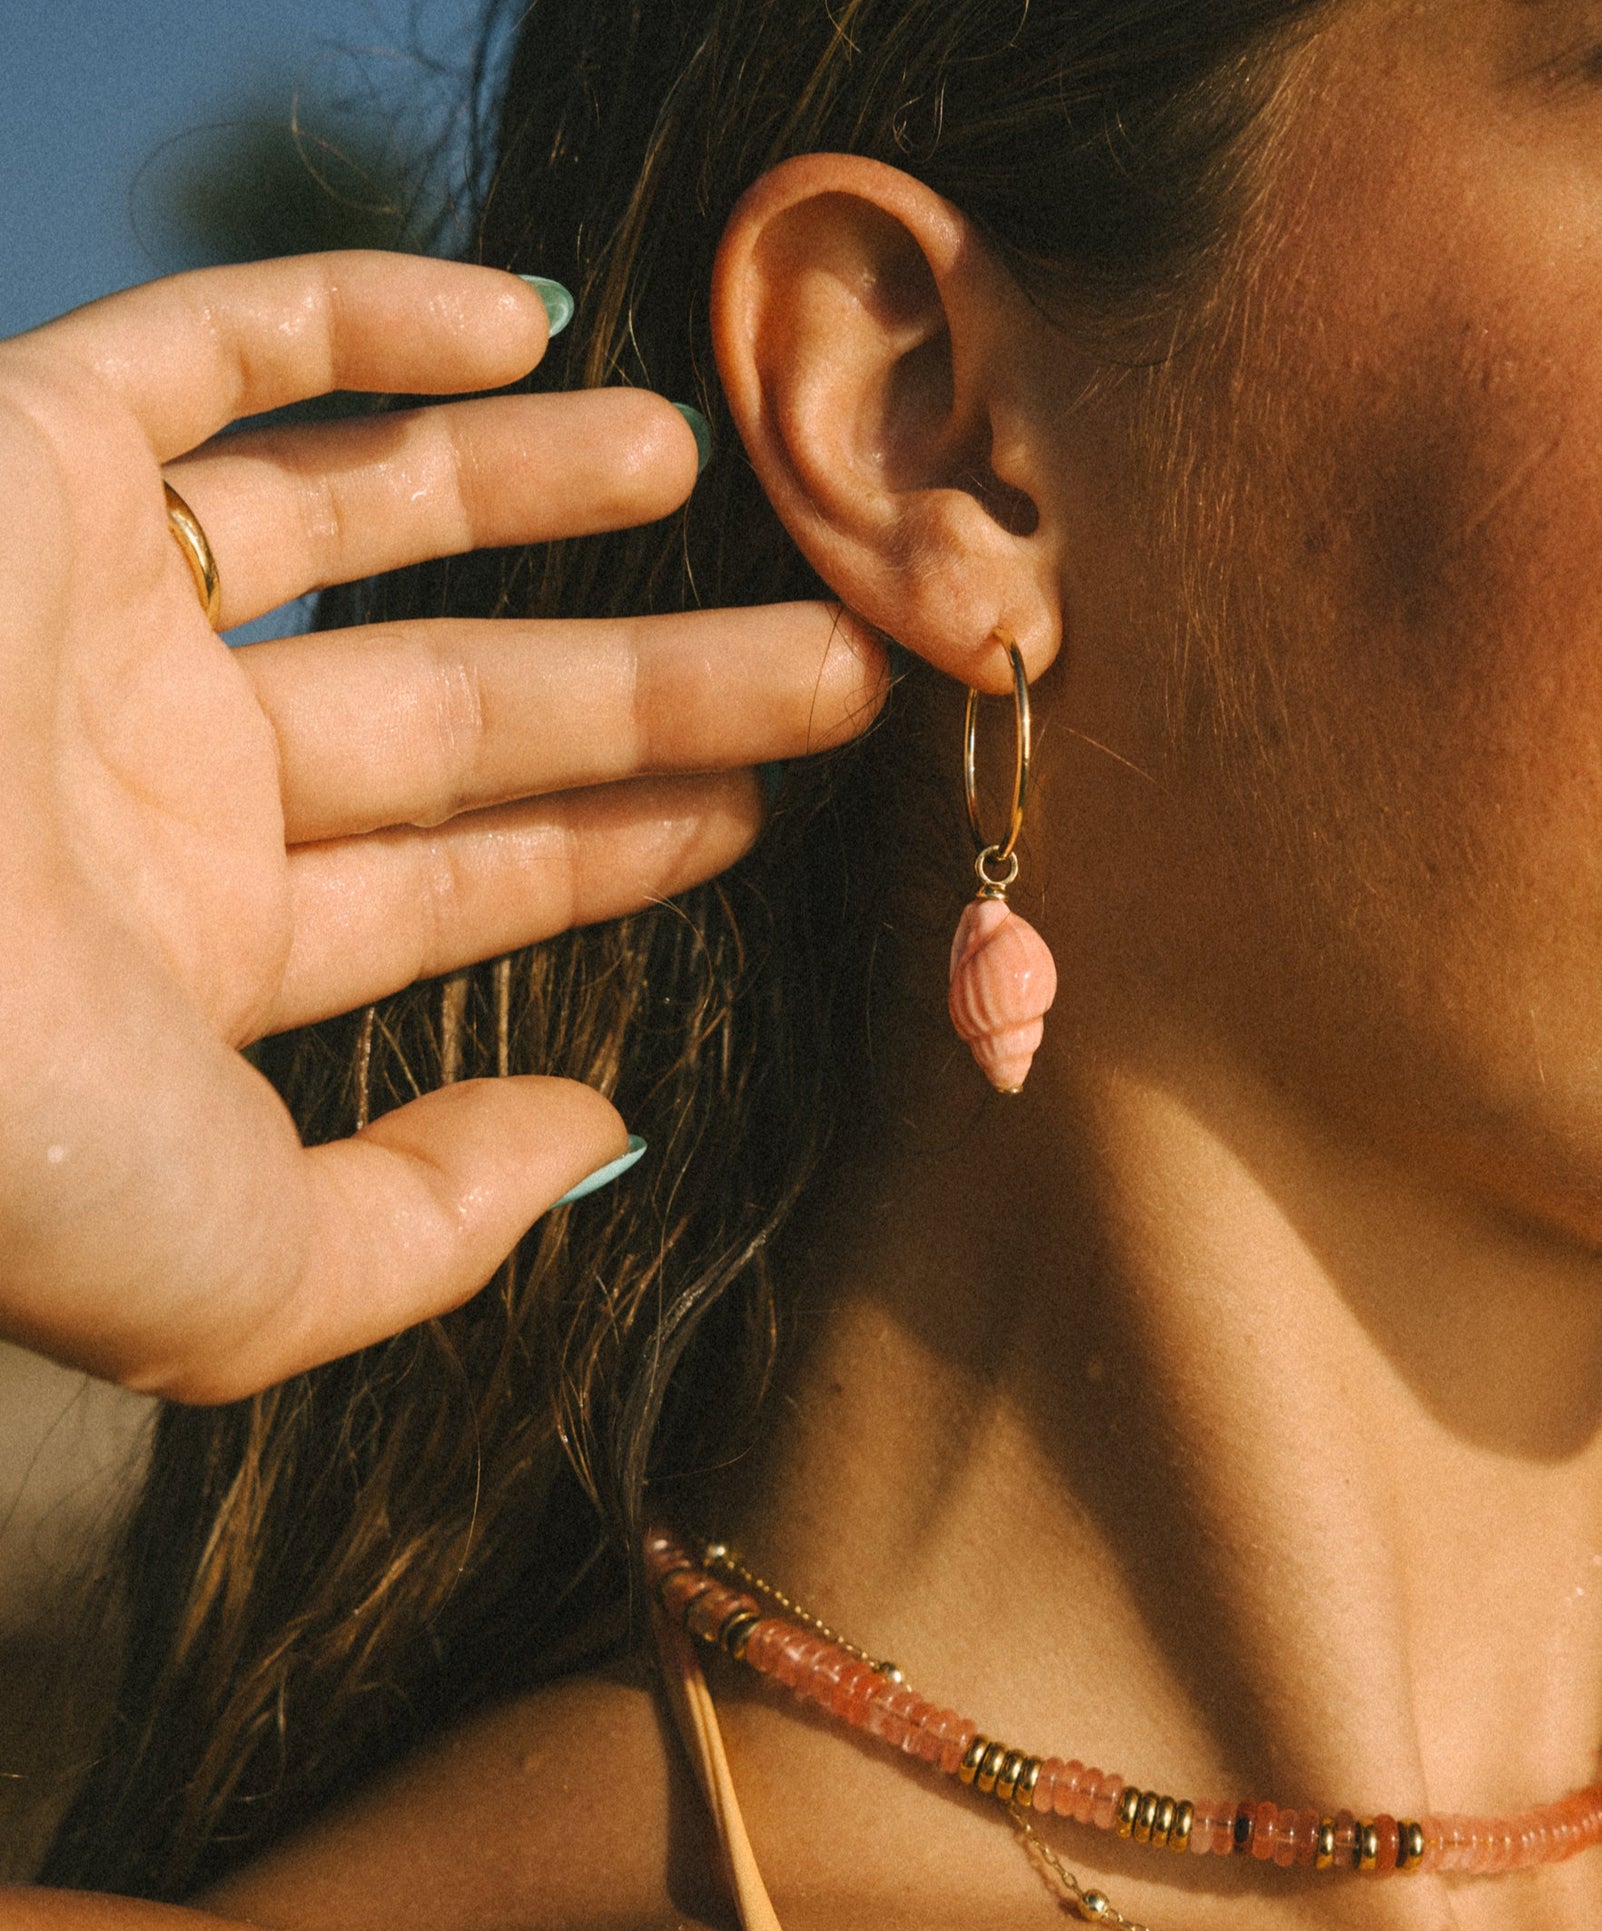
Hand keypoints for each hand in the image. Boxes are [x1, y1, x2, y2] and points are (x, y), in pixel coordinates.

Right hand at [0, 252, 885, 1402]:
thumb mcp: (225, 1265)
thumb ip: (416, 1231)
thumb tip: (601, 1146)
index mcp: (193, 947)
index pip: (461, 883)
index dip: (616, 844)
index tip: (765, 805)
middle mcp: (147, 770)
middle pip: (470, 707)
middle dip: (658, 681)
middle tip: (837, 655)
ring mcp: (80, 601)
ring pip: (364, 514)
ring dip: (534, 481)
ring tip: (698, 459)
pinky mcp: (10, 438)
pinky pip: (212, 343)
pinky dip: (360, 313)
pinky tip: (529, 317)